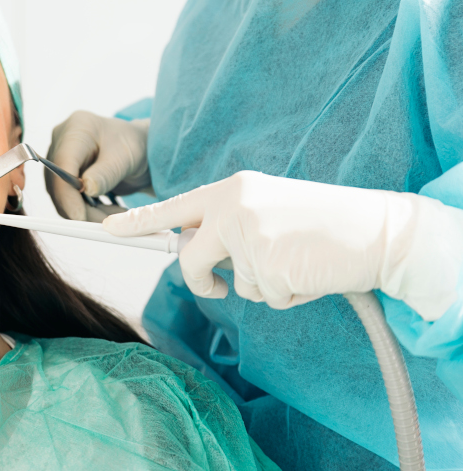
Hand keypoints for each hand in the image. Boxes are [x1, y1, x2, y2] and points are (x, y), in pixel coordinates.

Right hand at [46, 110, 150, 221]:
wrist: (141, 148)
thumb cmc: (135, 145)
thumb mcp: (126, 157)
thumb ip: (106, 173)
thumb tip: (85, 189)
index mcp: (77, 128)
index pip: (62, 164)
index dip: (67, 193)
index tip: (80, 217)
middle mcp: (62, 141)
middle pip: (58, 182)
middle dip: (79, 208)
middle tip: (106, 224)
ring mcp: (61, 159)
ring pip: (61, 195)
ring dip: (86, 212)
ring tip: (114, 216)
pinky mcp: (64, 175)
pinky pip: (68, 199)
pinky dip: (87, 211)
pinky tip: (107, 212)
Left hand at [102, 170, 462, 319]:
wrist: (379, 229)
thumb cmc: (324, 223)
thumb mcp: (267, 209)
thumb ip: (227, 225)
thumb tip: (191, 251)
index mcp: (230, 189)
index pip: (173, 207)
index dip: (138, 222)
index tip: (108, 228)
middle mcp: (232, 206)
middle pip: (191, 258)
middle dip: (204, 282)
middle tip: (221, 289)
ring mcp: (248, 234)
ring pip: (237, 285)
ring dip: (266, 287)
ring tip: (298, 262)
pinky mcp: (267, 263)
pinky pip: (266, 298)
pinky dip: (289, 296)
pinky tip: (310, 272)